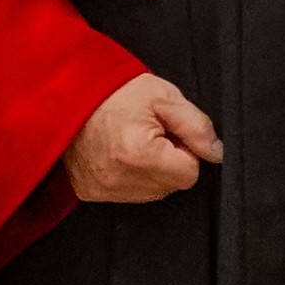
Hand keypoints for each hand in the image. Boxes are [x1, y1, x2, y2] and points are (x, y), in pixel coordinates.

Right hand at [67, 71, 222, 202]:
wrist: (67, 94)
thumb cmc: (114, 91)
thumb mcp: (163, 97)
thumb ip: (196, 126)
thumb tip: (217, 153)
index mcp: (139, 155)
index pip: (189, 173)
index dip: (185, 150)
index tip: (168, 132)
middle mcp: (119, 179)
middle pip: (171, 185)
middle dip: (169, 161)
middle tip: (149, 133)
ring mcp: (103, 189)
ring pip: (152, 192)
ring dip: (150, 171)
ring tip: (131, 141)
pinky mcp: (90, 192)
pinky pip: (128, 193)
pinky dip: (130, 176)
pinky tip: (119, 153)